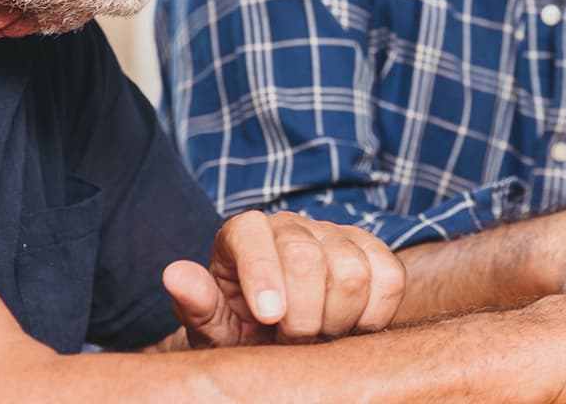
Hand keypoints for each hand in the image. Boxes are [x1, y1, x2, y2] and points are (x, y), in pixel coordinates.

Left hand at [163, 210, 404, 346]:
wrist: (281, 335)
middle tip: (290, 340)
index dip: (264, 276)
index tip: (268, 318)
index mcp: (243, 233)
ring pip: (352, 273)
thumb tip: (175, 275)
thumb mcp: (213, 326)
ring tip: (317, 334)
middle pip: (308, 259)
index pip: (254, 236)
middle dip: (301, 316)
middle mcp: (291, 224)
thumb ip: (197, 303)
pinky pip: (390, 279)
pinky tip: (349, 325)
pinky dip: (373, 314)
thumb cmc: (242, 330)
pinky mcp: (374, 252)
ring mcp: (336, 234)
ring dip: (336, 320)